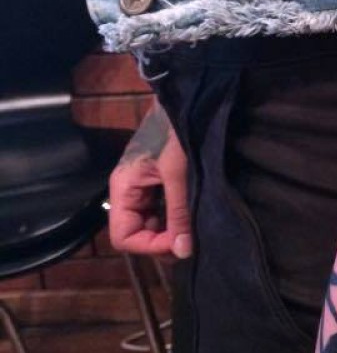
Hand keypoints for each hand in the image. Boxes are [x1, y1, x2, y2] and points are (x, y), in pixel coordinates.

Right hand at [108, 99, 191, 257]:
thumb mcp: (179, 172)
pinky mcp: (159, 183)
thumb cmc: (177, 132)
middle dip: (162, 242)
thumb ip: (179, 213)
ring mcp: (144, 188)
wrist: (186, 100)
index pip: (124, 237)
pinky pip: (162, 211)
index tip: (180, 244)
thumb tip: (182, 252)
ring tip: (195, 230)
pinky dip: (176, 218)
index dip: (150, 246)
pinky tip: (194, 216)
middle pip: (138, 233)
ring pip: (152, 224)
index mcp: (123, 189)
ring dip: (171, 231)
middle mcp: (129, 192)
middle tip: (192, 240)